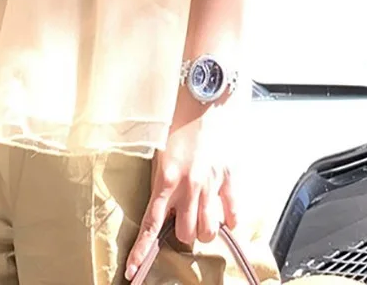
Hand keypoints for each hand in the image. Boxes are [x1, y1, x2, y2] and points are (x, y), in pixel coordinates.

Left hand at [124, 103, 238, 280]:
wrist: (203, 99)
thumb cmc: (177, 120)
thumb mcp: (158, 150)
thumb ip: (161, 180)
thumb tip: (163, 206)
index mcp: (166, 178)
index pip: (152, 225)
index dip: (142, 252)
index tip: (132, 271)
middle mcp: (189, 186)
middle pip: (187, 234)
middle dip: (183, 233)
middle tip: (181, 220)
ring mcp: (212, 184)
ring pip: (210, 229)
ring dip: (204, 228)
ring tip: (201, 215)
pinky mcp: (230, 177)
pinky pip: (233, 212)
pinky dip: (230, 219)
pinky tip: (225, 215)